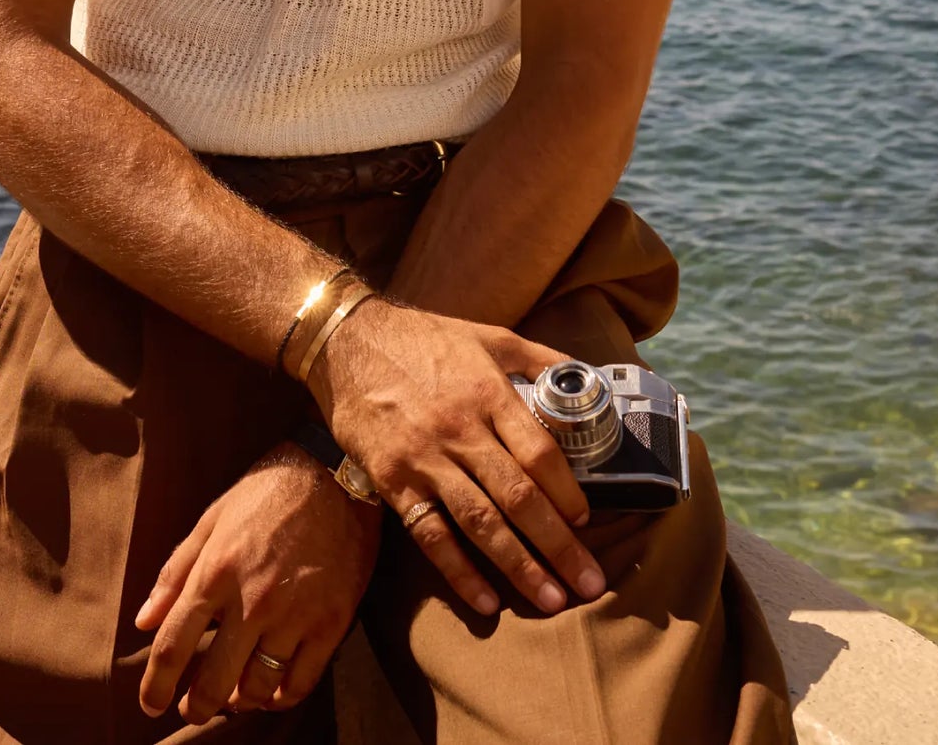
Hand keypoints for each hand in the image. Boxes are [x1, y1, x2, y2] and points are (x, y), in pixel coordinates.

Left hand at [134, 441, 380, 725]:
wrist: (335, 473)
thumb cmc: (267, 492)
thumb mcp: (213, 519)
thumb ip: (176, 572)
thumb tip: (144, 621)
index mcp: (216, 572)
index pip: (174, 645)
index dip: (156, 684)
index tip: (150, 703)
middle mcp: (253, 600)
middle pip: (213, 680)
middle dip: (196, 705)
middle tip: (191, 710)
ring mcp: (294, 615)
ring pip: (257, 687)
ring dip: (238, 701)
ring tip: (232, 698)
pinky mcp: (331, 622)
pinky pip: (300, 682)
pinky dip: (281, 698)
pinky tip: (271, 693)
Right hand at [307, 302, 605, 618]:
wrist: (348, 340)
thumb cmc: (425, 339)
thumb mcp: (489, 336)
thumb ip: (539, 357)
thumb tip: (585, 373)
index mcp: (489, 393)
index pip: (540, 453)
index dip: (567, 493)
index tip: (585, 522)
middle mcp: (462, 429)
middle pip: (519, 496)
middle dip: (559, 545)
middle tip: (589, 583)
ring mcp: (425, 458)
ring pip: (480, 521)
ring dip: (519, 566)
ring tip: (551, 600)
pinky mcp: (393, 480)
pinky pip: (430, 533)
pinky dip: (458, 571)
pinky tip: (486, 601)